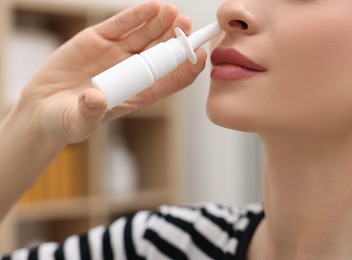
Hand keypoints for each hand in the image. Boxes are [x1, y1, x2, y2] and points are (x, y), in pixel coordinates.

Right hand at [17, 1, 206, 142]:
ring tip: (173, 11)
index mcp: (138, 94)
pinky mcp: (99, 40)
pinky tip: (152, 7)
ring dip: (160, 23)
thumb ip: (88, 112)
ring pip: (145, 35)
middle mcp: (132, 72)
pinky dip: (136, 16)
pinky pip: (121, 25)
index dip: (187, 68)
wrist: (43, 107)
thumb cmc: (67, 120)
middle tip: (187, 25)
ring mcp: (117, 54)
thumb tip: (94, 99)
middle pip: (162, 54)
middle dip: (175, 40)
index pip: (171, 81)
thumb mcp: (78, 122)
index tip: (199, 56)